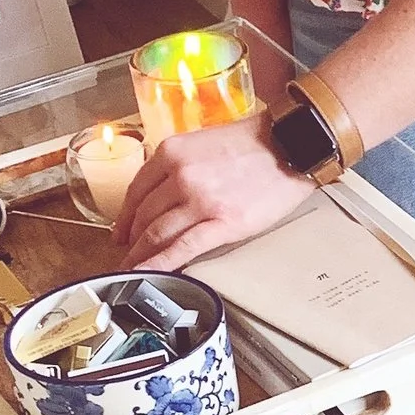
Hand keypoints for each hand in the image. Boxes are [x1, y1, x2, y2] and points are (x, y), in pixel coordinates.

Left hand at [114, 117, 315, 272]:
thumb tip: (163, 193)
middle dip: (132, 241)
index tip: (121, 232)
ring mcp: (200, 201)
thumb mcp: (204, 141)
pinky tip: (149, 273)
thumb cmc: (256, 142)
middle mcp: (180, 176)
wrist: (293, 145)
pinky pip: (181, 249)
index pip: (136, 191)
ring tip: (136, 269)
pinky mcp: (222, 223)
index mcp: (172, 153)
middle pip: (143, 216)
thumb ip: (179, 164)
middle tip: (127, 255)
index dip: (125, 217)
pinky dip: (160, 264)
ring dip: (141, 256)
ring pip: (157, 235)